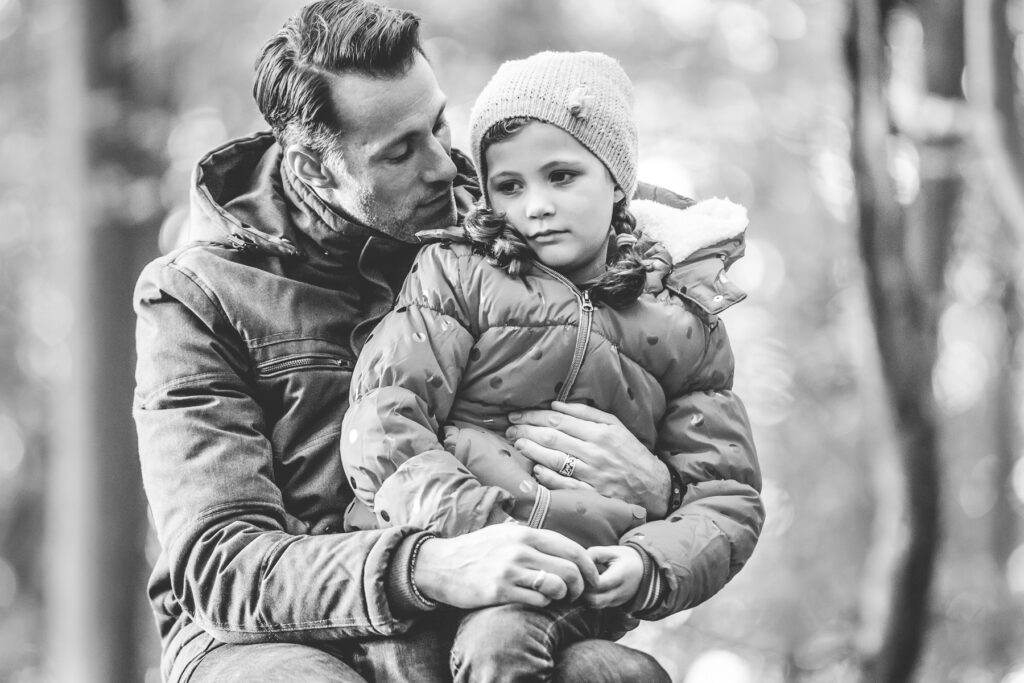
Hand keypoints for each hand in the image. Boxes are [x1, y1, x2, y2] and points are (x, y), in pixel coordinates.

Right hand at [413, 524, 599, 608]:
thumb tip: (562, 547)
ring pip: (557, 585)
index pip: (571, 547)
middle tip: (578, 594)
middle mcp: (520, 548)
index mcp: (525, 533)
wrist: (441, 565)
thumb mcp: (505, 533)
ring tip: (557, 598)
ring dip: (563, 596)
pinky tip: (535, 601)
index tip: (592, 578)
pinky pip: (537, 600)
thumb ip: (532, 538)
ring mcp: (510, 570)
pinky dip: (543, 603)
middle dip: (581, 585)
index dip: (588, 566)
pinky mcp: (499, 590)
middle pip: (570, 568)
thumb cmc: (477, 550)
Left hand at [506, 401, 669, 518]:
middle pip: (552, 438)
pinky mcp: (590, 494)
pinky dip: (546, 476)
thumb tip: (556, 404)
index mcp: (600, 433)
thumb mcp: (616, 426)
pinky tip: (534, 469)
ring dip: (531, 450)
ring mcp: (591, 475)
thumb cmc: (631, 454)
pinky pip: (562, 484)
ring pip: (553, 459)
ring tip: (516, 443)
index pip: (559, 420)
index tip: (518, 414)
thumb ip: (586, 414)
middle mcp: (594, 453)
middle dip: (526, 430)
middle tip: (510, 427)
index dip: (534, 416)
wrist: (654, 488)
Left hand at [581, 545, 644, 608]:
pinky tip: (586, 588)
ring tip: (581, 583)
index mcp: (621, 575)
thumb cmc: (624, 558)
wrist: (643, 570)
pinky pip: (599, 606)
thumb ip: (595, 554)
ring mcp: (618, 601)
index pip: (599, 584)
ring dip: (585, 597)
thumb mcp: (612, 551)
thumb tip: (578, 562)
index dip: (586, 579)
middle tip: (576, 579)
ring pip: (595, 605)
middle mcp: (620, 592)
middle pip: (595, 600)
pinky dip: (590, 599)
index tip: (579, 570)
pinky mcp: (614, 605)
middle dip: (582, 591)